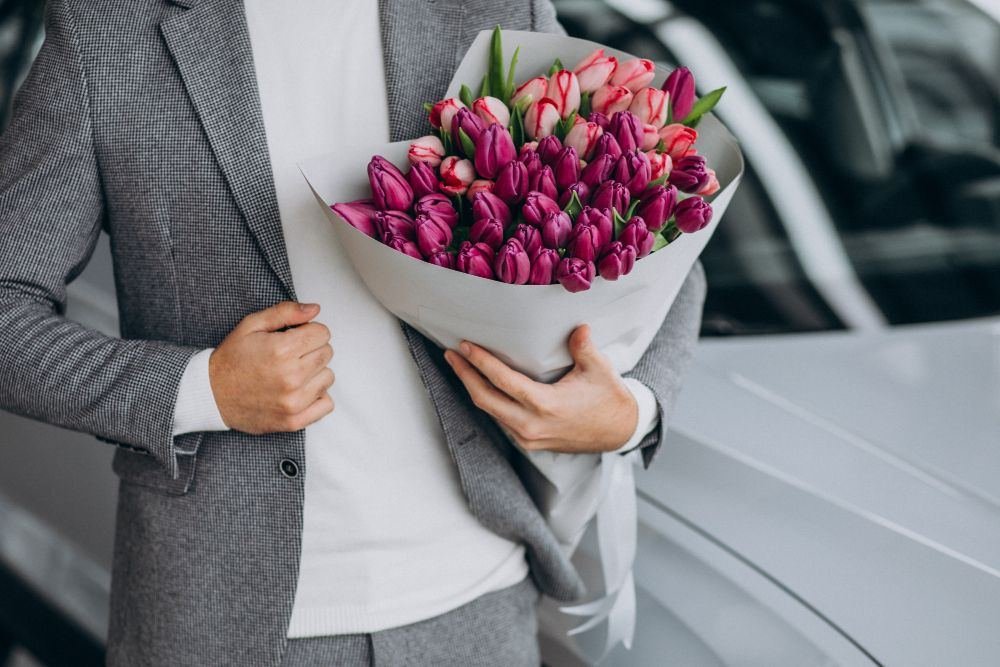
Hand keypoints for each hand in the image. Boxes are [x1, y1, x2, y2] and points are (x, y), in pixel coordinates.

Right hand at [209, 301, 334, 433]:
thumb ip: (285, 312)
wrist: (211, 395)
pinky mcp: (294, 420)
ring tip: (292, 373)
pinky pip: (326, 405)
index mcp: (281, 350)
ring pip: (328, 377)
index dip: (309, 331)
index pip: (322, 333)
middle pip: (327, 353)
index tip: (296, 336)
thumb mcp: (251, 325)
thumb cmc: (231, 359)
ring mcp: (293, 401)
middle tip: (291, 355)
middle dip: (312, 349)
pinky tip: (300, 391)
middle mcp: (291, 377)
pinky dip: (317, 397)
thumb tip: (315, 309)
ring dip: (315, 373)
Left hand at [444, 325, 636, 453]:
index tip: (464, 346)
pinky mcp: (529, 442)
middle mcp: (531, 425)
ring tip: (462, 367)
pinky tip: (483, 386)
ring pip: (490, 412)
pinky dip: (489, 401)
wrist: (620, 432)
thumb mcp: (600, 369)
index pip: (502, 381)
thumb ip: (584, 347)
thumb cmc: (609, 399)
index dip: (480, 362)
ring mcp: (528, 437)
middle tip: (451, 354)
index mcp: (545, 405)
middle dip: (465, 376)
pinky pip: (501, 420)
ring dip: (474, 389)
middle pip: (485, 399)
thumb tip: (577, 327)